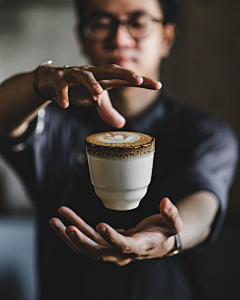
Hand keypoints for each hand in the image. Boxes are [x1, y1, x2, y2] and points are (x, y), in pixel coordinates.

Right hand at [38, 64, 161, 127]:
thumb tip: (123, 125)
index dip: (142, 81)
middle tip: (138, 80)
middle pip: (111, 70)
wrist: (52, 81)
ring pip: (85, 75)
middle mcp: (93, 73)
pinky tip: (65, 105)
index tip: (158, 85)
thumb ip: (108, 111)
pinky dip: (63, 94)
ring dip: (91, 83)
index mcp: (104, 78)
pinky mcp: (60, 78)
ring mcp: (76, 74)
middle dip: (125, 73)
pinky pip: (62, 85)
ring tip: (97, 94)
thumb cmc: (79, 88)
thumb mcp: (95, 101)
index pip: (126, 78)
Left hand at [49, 198, 182, 265]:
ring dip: (70, 235)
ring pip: (87, 247)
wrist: (158, 245)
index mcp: (139, 248)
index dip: (112, 238)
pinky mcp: (105, 243)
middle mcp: (122, 253)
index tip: (101, 225)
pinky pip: (86, 240)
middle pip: (99, 252)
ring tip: (56, 219)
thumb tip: (166, 201)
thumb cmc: (165, 234)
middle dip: (82, 241)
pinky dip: (74, 231)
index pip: (124, 246)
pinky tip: (63, 220)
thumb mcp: (174, 224)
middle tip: (67, 227)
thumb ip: (171, 214)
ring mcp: (111, 250)